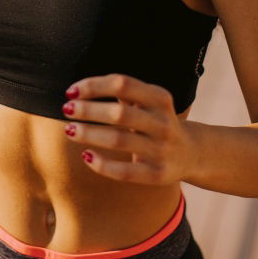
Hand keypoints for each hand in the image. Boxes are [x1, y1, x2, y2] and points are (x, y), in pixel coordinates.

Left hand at [60, 74, 195, 184]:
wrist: (191, 153)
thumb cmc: (155, 121)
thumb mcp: (148, 102)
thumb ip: (122, 92)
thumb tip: (79, 90)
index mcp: (160, 98)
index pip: (123, 84)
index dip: (94, 86)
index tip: (71, 91)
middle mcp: (163, 122)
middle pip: (120, 113)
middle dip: (88, 110)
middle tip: (66, 109)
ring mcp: (162, 149)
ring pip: (119, 140)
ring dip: (90, 134)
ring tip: (69, 130)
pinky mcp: (158, 174)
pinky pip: (126, 172)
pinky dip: (103, 165)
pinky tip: (86, 156)